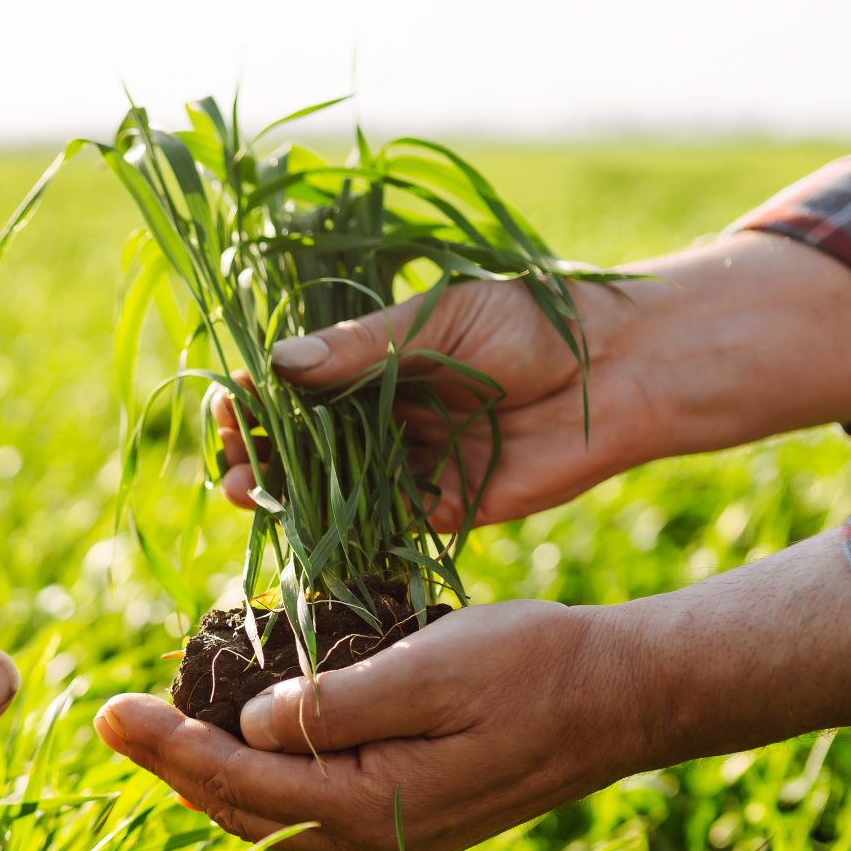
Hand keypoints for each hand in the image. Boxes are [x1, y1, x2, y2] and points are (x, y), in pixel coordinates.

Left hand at [93, 534, 850, 850]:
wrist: (625, 697)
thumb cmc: (537, 665)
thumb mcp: (434, 664)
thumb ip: (337, 700)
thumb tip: (250, 722)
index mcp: (371, 808)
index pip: (238, 783)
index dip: (165, 749)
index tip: (106, 712)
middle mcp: (371, 842)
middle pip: (241, 810)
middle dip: (171, 766)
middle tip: (110, 718)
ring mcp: (390, 839)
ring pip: (271, 814)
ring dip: (209, 774)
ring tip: (154, 728)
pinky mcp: (406, 820)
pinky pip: (308, 805)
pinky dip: (259, 775)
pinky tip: (235, 736)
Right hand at [214, 233, 850, 530]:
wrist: (625, 366)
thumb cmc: (537, 320)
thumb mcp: (440, 321)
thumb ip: (362, 349)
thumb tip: (277, 365)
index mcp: (379, 363)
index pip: (298, 386)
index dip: (256, 397)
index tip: (225, 399)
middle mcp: (388, 418)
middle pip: (303, 445)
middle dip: (256, 452)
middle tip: (224, 459)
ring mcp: (414, 466)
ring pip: (331, 489)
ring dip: (284, 494)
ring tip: (242, 491)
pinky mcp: (447, 509)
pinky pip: (382, 526)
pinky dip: (339, 530)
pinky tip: (301, 527)